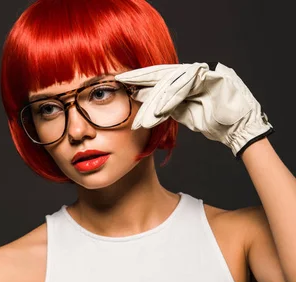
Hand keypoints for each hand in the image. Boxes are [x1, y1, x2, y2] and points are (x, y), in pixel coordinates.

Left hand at [115, 61, 273, 158]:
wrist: (241, 127)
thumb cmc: (218, 122)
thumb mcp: (189, 114)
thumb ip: (173, 108)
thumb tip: (153, 107)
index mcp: (188, 81)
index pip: (161, 79)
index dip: (142, 81)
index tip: (124, 86)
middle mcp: (194, 74)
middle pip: (163, 75)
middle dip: (141, 79)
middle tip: (121, 82)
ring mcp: (203, 73)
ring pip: (172, 82)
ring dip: (154, 97)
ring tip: (137, 107)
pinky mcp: (211, 76)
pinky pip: (185, 88)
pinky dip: (171, 99)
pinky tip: (157, 109)